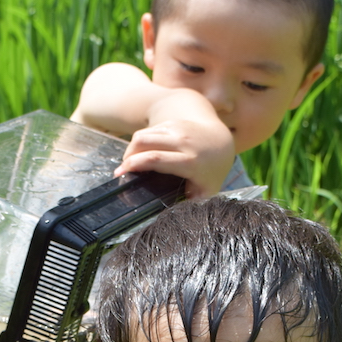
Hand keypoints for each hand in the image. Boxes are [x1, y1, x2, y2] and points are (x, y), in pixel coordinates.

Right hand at [114, 116, 234, 199]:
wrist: (221, 141)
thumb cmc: (212, 171)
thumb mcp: (207, 191)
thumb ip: (192, 203)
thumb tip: (174, 217)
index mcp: (190, 161)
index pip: (155, 159)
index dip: (134, 164)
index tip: (121, 174)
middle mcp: (182, 142)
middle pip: (144, 143)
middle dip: (127, 157)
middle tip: (121, 171)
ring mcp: (177, 129)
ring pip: (143, 135)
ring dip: (131, 149)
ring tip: (129, 164)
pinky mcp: (172, 123)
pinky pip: (148, 131)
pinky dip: (140, 144)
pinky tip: (139, 155)